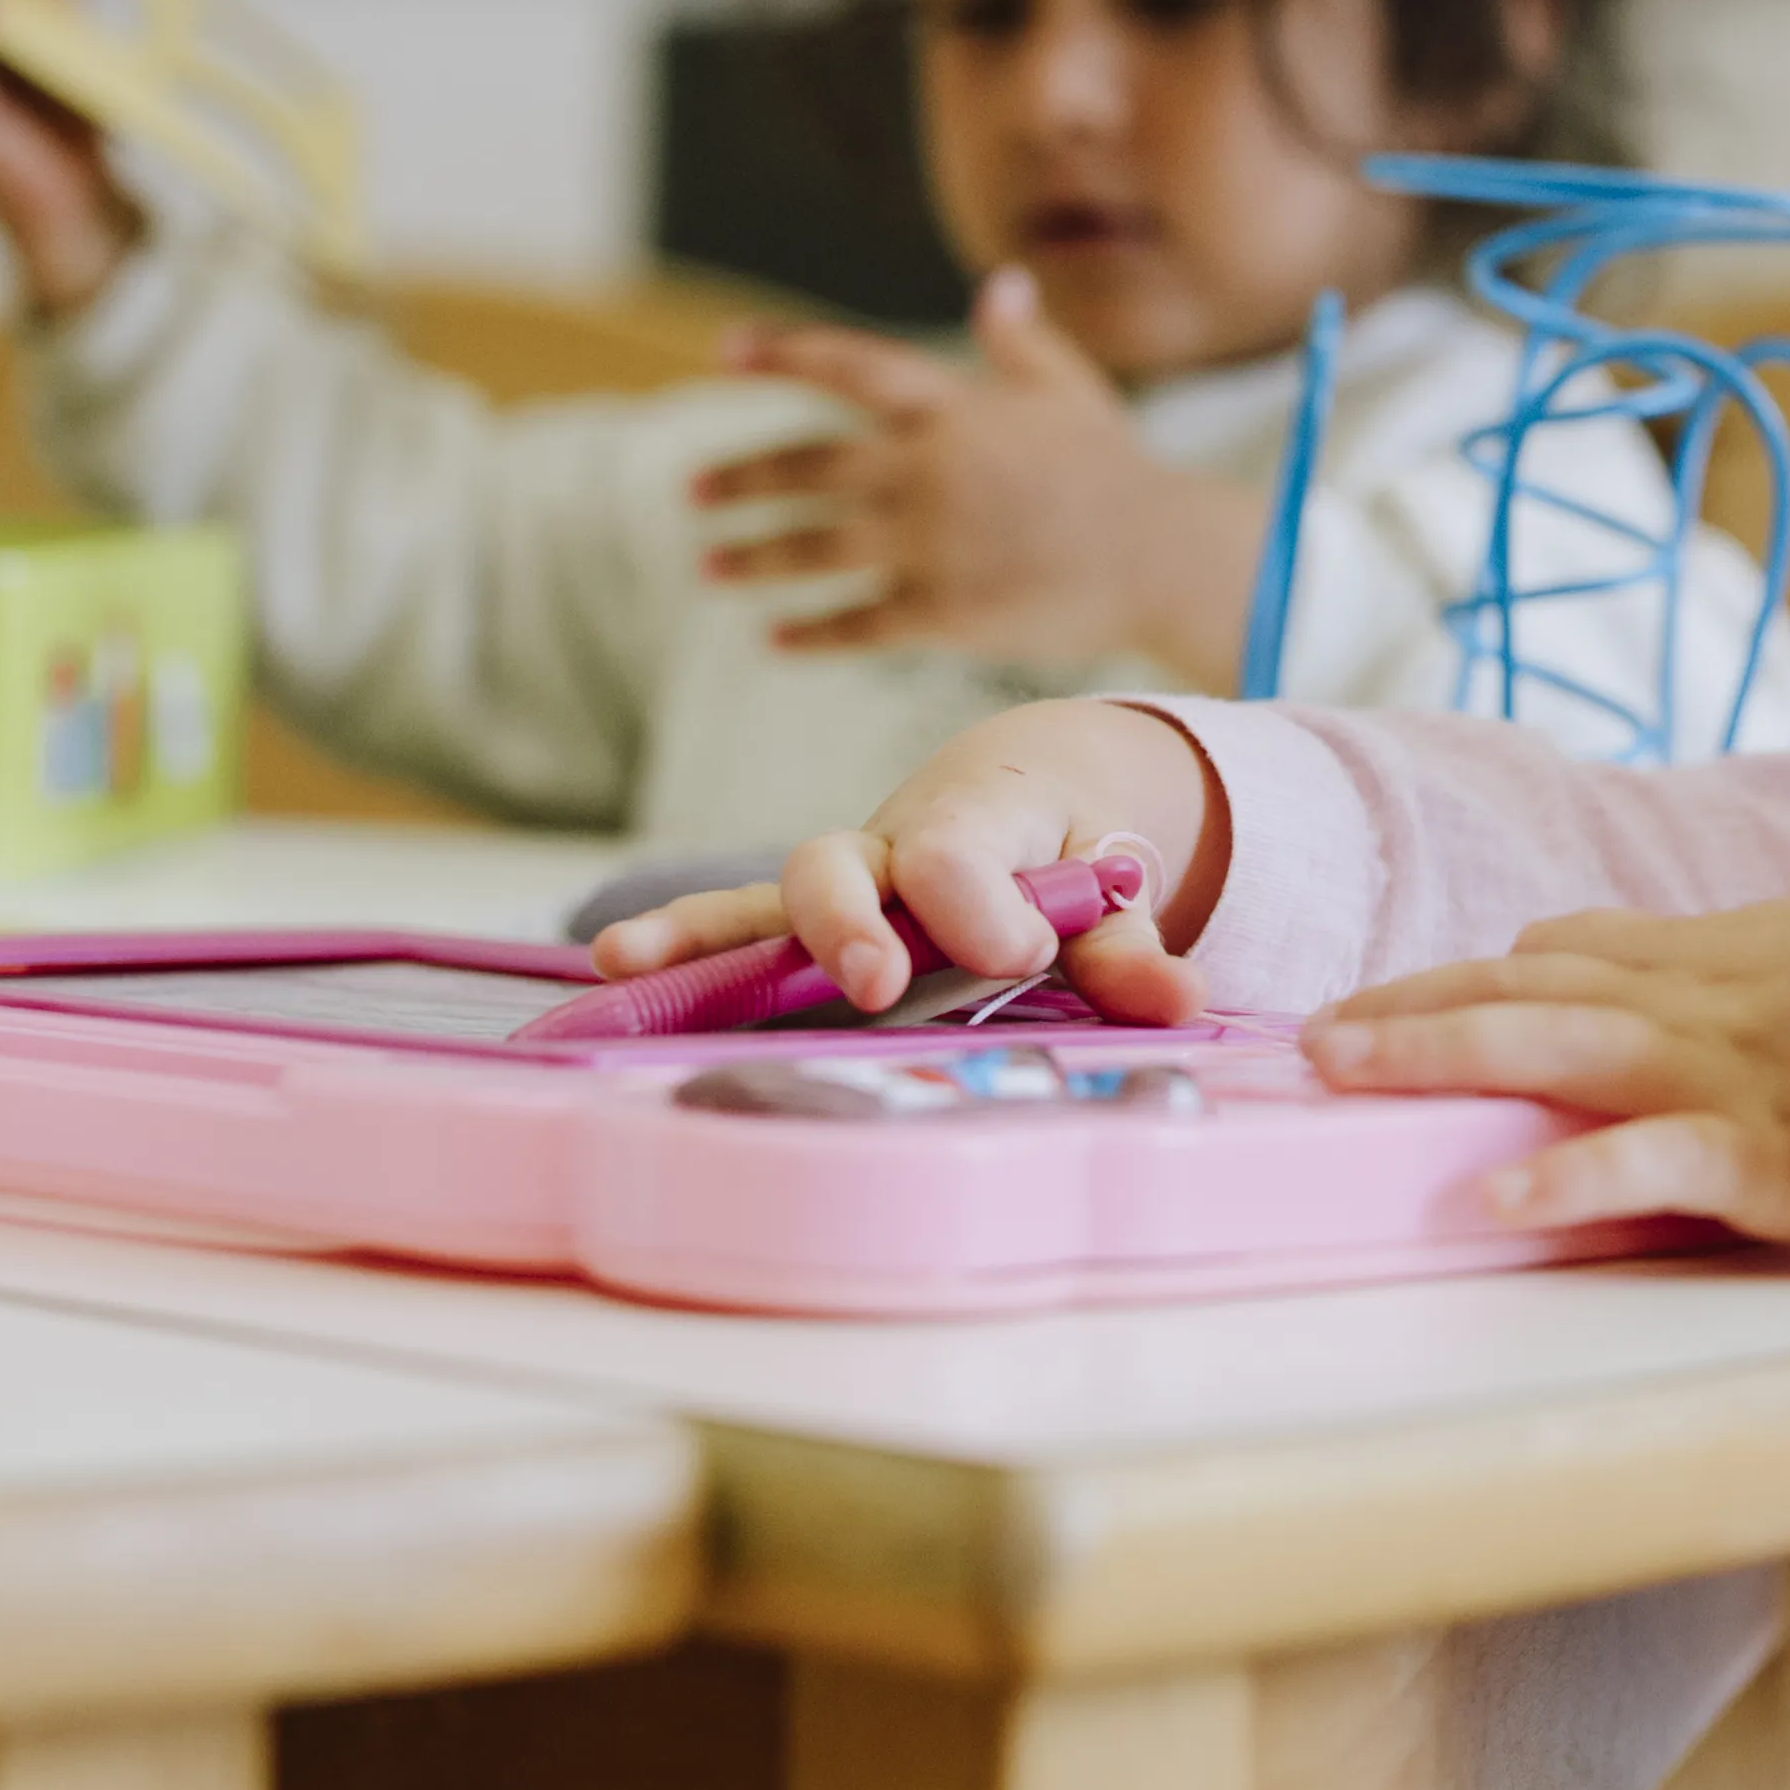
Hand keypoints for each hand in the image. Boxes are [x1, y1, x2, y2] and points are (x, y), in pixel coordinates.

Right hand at [583, 695, 1228, 1021]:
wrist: (1027, 788)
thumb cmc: (1069, 851)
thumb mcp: (1114, 886)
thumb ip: (1134, 946)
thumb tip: (1179, 1001)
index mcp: (975, 826)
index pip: (958, 855)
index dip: (981, 905)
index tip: (1023, 952)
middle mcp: (887, 849)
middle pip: (840, 864)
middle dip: (847, 924)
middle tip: (877, 982)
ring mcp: (838, 891)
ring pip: (764, 899)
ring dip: (698, 932)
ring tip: (625, 958)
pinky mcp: (805, 930)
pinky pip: (734, 934)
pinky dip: (677, 947)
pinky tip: (610, 968)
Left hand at [694, 266, 1271, 671]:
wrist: (1163, 557)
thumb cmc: (1116, 469)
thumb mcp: (1070, 390)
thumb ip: (1020, 343)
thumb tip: (1000, 287)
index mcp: (953, 407)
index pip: (847, 366)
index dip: (782, 353)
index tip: (725, 350)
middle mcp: (929, 469)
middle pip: (807, 466)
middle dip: (740, 478)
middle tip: (691, 491)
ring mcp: (932, 542)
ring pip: (815, 547)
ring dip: (752, 556)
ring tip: (709, 564)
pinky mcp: (945, 612)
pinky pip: (858, 623)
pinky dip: (811, 631)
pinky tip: (777, 636)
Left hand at [1306, 896, 1789, 1239]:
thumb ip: (1721, 971)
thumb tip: (1615, 968)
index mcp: (1714, 966)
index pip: (1565, 957)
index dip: (1461, 979)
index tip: (1377, 1003)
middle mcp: (1705, 1008)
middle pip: (1535, 988)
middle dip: (1416, 1005)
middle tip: (1311, 1034)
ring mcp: (1733, 1077)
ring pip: (1567, 1043)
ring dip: (1445, 1047)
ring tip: (1344, 1066)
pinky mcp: (1775, 1158)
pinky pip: (1659, 1160)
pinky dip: (1575, 1174)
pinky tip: (1495, 1198)